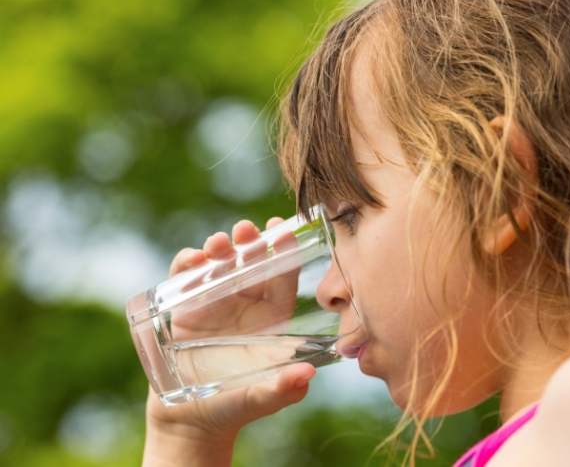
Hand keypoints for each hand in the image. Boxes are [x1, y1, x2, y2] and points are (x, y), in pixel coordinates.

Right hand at [142, 218, 315, 466]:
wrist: (191, 422)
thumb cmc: (235, 407)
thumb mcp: (261, 398)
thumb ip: (283, 388)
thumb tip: (306, 376)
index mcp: (271, 318)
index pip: (282, 278)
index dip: (284, 252)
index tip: (282, 230)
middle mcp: (245, 305)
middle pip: (251, 264)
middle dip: (250, 242)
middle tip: (247, 229)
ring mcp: (213, 303)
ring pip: (219, 265)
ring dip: (219, 248)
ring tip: (218, 243)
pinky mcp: (183, 309)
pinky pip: (185, 279)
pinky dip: (187, 264)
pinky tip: (191, 260)